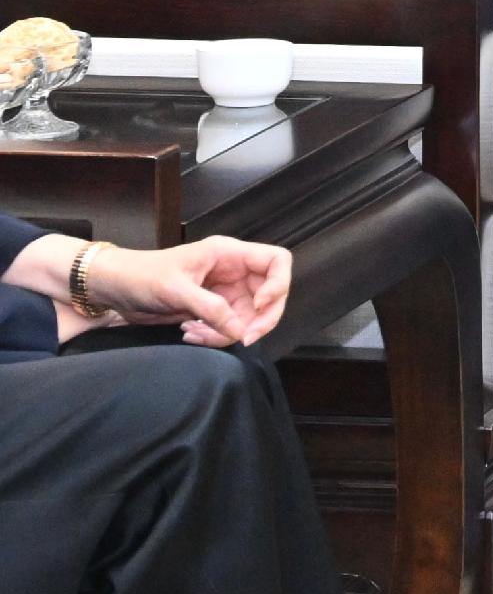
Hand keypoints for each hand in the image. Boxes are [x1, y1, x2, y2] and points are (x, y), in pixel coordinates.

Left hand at [74, 235, 294, 345]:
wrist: (114, 287)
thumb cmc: (141, 276)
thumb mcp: (175, 290)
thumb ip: (210, 308)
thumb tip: (240, 331)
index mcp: (229, 254)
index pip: (276, 261)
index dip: (279, 284)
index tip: (261, 305)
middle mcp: (233, 272)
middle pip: (270, 294)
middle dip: (260, 319)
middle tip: (243, 338)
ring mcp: (224, 292)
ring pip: (249, 316)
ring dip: (229, 332)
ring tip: (197, 335)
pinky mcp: (212, 310)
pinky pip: (228, 327)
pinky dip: (214, 336)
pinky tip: (189, 334)